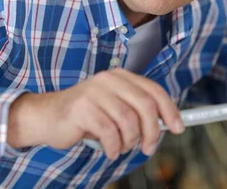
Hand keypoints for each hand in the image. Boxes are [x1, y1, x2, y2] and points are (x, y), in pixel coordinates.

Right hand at [6, 68, 183, 159]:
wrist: (48, 116)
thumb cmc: (87, 115)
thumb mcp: (115, 108)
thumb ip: (138, 111)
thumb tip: (169, 124)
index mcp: (120, 76)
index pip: (153, 91)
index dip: (169, 110)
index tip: (178, 128)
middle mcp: (109, 80)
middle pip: (145, 106)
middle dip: (152, 132)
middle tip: (148, 148)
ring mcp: (94, 92)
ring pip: (128, 122)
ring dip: (129, 142)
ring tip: (120, 147)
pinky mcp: (82, 109)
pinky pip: (110, 133)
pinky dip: (113, 147)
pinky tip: (109, 150)